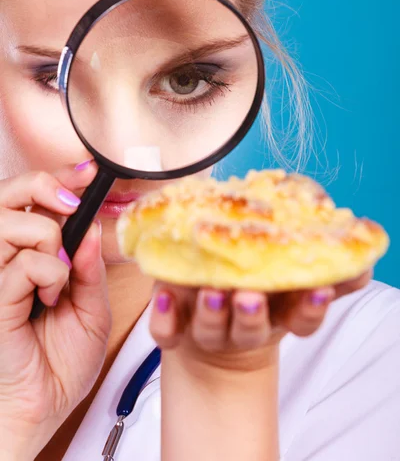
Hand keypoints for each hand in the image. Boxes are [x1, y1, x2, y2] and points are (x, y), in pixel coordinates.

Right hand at [0, 164, 110, 457]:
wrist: (40, 408)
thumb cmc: (60, 362)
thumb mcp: (91, 308)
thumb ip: (88, 267)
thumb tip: (90, 228)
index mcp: (30, 254)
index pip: (34, 200)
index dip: (58, 178)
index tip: (88, 171)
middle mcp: (6, 257)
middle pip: (9, 193)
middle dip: (44, 185)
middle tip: (71, 204)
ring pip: (13, 220)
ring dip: (49, 237)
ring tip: (60, 275)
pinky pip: (22, 262)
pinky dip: (47, 273)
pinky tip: (48, 297)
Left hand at [149, 270, 371, 371]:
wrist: (205, 307)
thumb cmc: (251, 278)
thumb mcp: (285, 269)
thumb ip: (315, 256)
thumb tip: (358, 250)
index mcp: (275, 312)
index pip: (301, 319)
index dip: (310, 308)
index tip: (317, 289)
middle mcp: (243, 325)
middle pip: (252, 330)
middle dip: (252, 316)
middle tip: (250, 295)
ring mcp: (208, 328)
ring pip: (212, 331)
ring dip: (212, 315)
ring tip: (211, 293)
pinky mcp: (175, 327)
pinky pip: (167, 332)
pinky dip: (164, 320)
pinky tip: (163, 296)